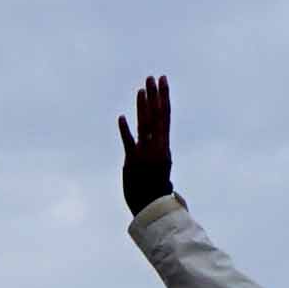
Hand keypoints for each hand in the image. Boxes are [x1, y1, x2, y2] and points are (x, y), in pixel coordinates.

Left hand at [117, 75, 173, 214]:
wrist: (151, 210)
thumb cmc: (156, 195)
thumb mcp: (161, 175)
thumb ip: (159, 164)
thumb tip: (167, 171)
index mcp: (164, 147)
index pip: (165, 116)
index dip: (163, 98)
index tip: (162, 82)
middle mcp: (157, 147)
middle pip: (157, 116)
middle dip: (156, 96)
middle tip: (154, 77)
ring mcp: (145, 154)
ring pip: (146, 125)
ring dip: (143, 107)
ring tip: (142, 89)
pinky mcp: (132, 162)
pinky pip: (129, 144)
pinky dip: (125, 132)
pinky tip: (122, 118)